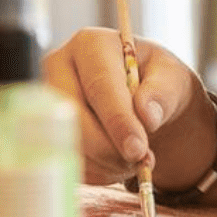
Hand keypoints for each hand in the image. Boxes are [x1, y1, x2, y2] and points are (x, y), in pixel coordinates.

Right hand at [41, 27, 205, 185]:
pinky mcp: (44, 130)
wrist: (144, 101)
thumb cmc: (157, 82)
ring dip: (105, 162)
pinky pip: (66, 160)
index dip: (118, 119)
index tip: (138, 149)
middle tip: (140, 161)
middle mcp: (58, 67)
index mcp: (91, 44)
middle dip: (109, 147)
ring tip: (135, 159)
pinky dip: (96, 171)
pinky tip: (116, 162)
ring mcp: (46, 101)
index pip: (99, 84)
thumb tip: (147, 115)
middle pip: (73, 116)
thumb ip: (163, 93)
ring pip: (67, 142)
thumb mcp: (172, 79)